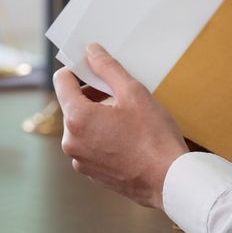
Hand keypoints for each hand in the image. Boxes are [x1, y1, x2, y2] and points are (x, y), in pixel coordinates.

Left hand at [53, 43, 188, 208]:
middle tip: (120, 92)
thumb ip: (108, 69)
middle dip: (92, 93)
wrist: (169, 181)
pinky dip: (103, 135)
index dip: (78, 70)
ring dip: (98, 115)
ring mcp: (80, 160)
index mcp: (77, 119)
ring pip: (82, 126)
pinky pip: (90, 145)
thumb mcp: (134, 93)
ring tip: (128, 116)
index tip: (96, 68)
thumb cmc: (154, 137)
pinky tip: (127, 136)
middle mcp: (71, 142)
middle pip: (72, 104)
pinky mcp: (91, 173)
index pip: (62, 81)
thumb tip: (91, 51)